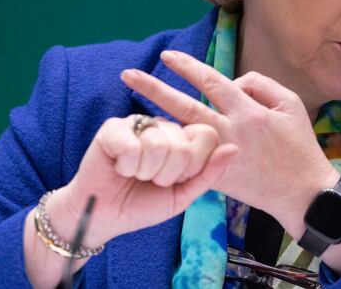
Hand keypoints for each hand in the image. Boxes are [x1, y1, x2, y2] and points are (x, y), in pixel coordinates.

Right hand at [48, 115, 238, 248]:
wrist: (105, 218)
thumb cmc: (143, 205)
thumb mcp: (183, 195)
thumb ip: (209, 173)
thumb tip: (235, 148)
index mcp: (183, 138)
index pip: (207, 135)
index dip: (194, 165)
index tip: (177, 179)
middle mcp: (163, 125)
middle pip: (184, 144)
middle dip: (168, 174)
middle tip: (151, 179)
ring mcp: (138, 123)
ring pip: (159, 144)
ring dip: (146, 172)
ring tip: (135, 174)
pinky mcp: (113, 128)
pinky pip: (132, 144)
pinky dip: (126, 166)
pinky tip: (119, 167)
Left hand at [119, 50, 339, 236]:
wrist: (301, 193)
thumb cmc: (299, 146)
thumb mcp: (290, 104)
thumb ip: (260, 85)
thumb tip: (232, 82)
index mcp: (248, 111)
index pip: (211, 81)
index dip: (187, 66)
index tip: (167, 55)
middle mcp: (230, 132)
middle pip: (184, 105)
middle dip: (154, 88)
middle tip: (128, 74)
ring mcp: (220, 157)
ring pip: (181, 134)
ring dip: (155, 120)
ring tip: (131, 112)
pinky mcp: (216, 178)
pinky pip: (190, 160)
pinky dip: (172, 150)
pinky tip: (154, 142)